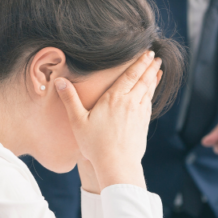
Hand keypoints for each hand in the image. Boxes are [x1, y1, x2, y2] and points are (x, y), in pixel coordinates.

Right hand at [57, 51, 160, 189]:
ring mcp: (139, 113)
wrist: (118, 164)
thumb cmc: (95, 144)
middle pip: (143, 80)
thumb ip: (70, 99)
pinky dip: (152, 93)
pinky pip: (149, 103)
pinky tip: (151, 92)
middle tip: (156, 56)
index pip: (130, 75)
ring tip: (158, 69)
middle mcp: (130, 103)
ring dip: (153, 78)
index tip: (147, 53)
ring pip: (148, 91)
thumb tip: (59, 81)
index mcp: (114, 99)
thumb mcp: (78, 121)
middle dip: (150, 66)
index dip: (139, 63)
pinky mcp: (144, 123)